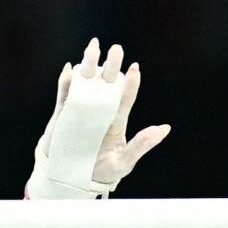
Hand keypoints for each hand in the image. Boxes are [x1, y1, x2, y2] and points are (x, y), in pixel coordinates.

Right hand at [36, 37, 171, 186]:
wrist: (73, 179)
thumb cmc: (103, 171)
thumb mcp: (124, 161)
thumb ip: (142, 144)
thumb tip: (164, 129)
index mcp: (116, 119)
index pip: (125, 97)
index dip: (130, 83)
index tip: (135, 69)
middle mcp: (100, 110)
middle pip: (107, 83)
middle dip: (111, 66)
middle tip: (116, 49)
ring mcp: (81, 110)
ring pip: (86, 82)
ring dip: (88, 65)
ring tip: (93, 48)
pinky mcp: (64, 114)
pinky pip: (64, 95)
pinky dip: (66, 82)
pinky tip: (70, 69)